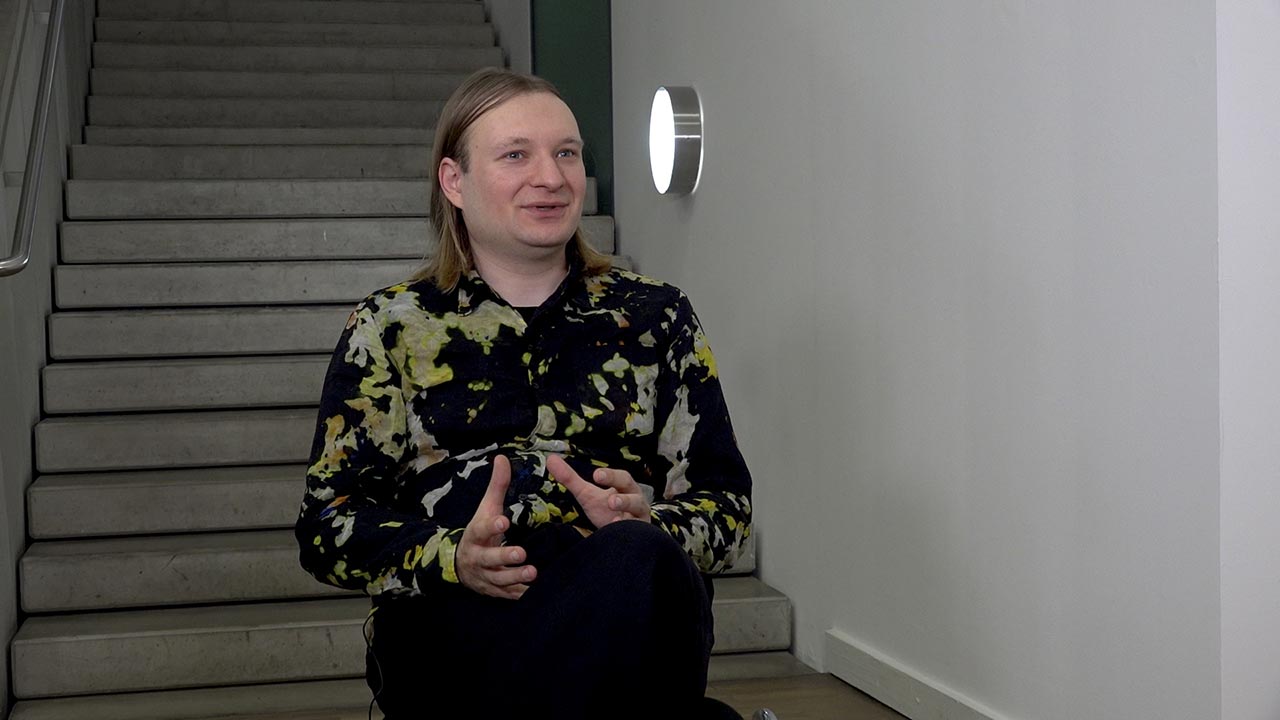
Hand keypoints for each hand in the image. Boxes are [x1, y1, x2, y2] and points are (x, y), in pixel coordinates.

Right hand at [457, 455, 535, 598]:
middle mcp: (479, 557)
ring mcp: (486, 576)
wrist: (460, 564)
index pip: (482, 529)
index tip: (503, 521)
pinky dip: (519, 594)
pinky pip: (507, 595)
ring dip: (515, 577)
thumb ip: (497, 486)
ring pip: (499, 580)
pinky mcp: (494, 591)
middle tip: (521, 553)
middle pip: (490, 559)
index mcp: (476, 535)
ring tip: (533, 572)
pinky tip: (535, 592)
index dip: (492, 526)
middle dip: (504, 557)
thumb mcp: (486, 508)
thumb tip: (502, 457)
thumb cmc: (480, 531)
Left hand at [546, 455, 650, 529]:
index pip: (621, 477)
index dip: (610, 476)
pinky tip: (615, 527)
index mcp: (624, 487)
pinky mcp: (641, 532)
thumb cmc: (606, 510)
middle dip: (623, 496)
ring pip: (639, 509)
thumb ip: (570, 478)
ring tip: (613, 513)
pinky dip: (626, 529)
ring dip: (626, 509)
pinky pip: (638, 530)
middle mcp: (635, 500)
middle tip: (610, 500)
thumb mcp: (587, 494)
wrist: (622, 532)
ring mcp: (639, 517)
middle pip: (634, 492)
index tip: (596, 475)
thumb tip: (551, 459)